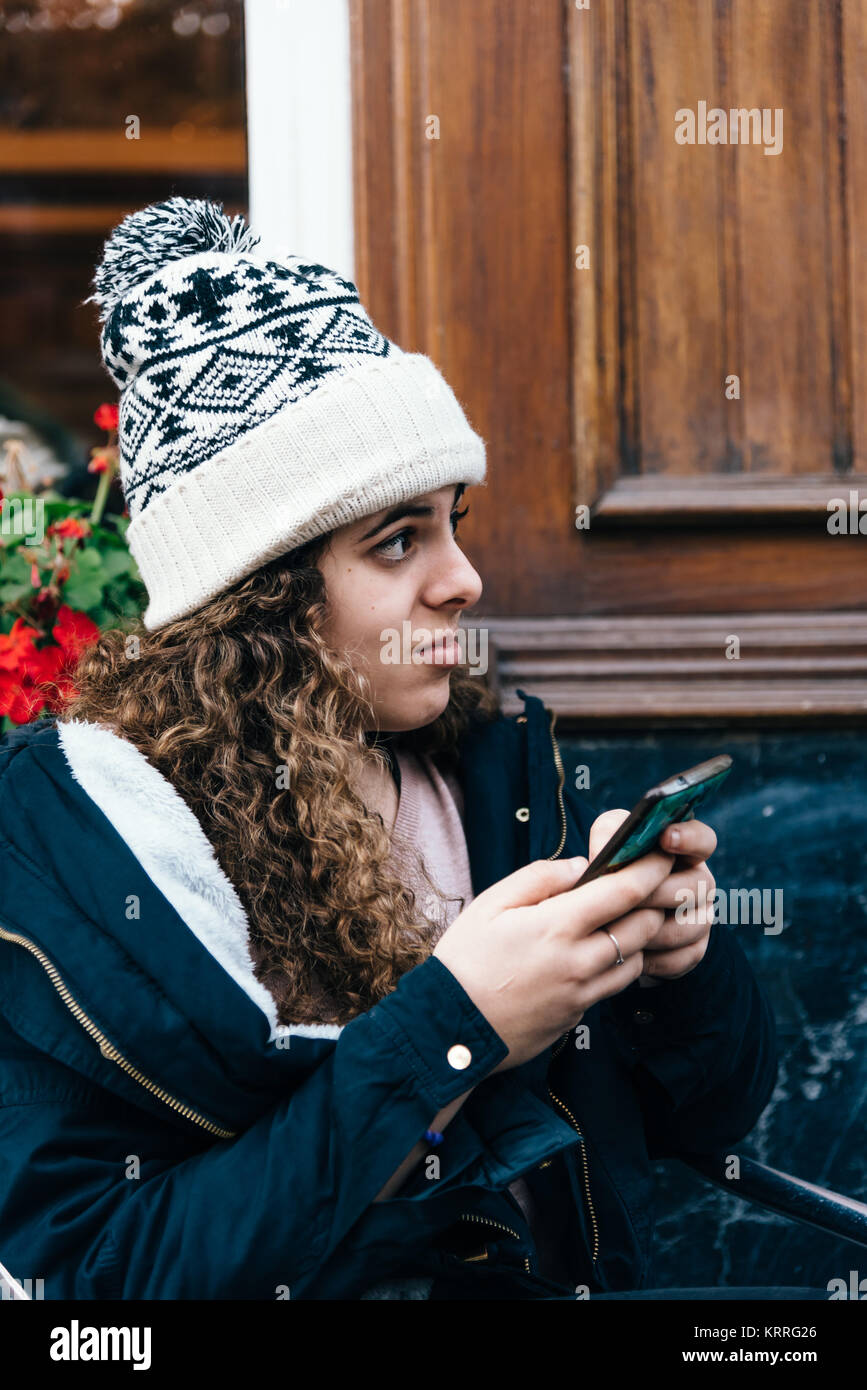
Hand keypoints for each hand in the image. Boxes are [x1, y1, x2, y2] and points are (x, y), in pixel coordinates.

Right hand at [432, 846, 673, 1073]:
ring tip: (616, 920)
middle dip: (650, 903)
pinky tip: (593, 954)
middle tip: (642, 887)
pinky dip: (615, 965)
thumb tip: (581, 866)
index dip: (651, 869)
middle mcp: (579, 962)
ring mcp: (582, 993)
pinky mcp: (578, 1015)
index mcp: (557, 926)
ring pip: (636, 959)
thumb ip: (540, 877)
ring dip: (636, 937)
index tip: (661, 855)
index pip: (625, 892)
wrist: (450, 1028)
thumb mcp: (491, 904)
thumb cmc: (465, 960)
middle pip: (643, 927)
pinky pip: (612, 985)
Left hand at [588, 810, 716, 984]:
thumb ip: (607, 835)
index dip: (689, 838)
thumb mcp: (605, 842)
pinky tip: (628, 953)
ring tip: (619, 929)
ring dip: (651, 929)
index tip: (666, 838)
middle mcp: (700, 881)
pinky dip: (654, 958)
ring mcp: (702, 916)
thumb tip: (604, 852)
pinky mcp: (695, 950)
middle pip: (697, 885)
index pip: (703, 839)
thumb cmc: (607, 871)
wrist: (605, 921)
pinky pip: (683, 957)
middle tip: (623, 900)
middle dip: (656, 893)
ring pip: (689, 926)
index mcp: (684, 850)